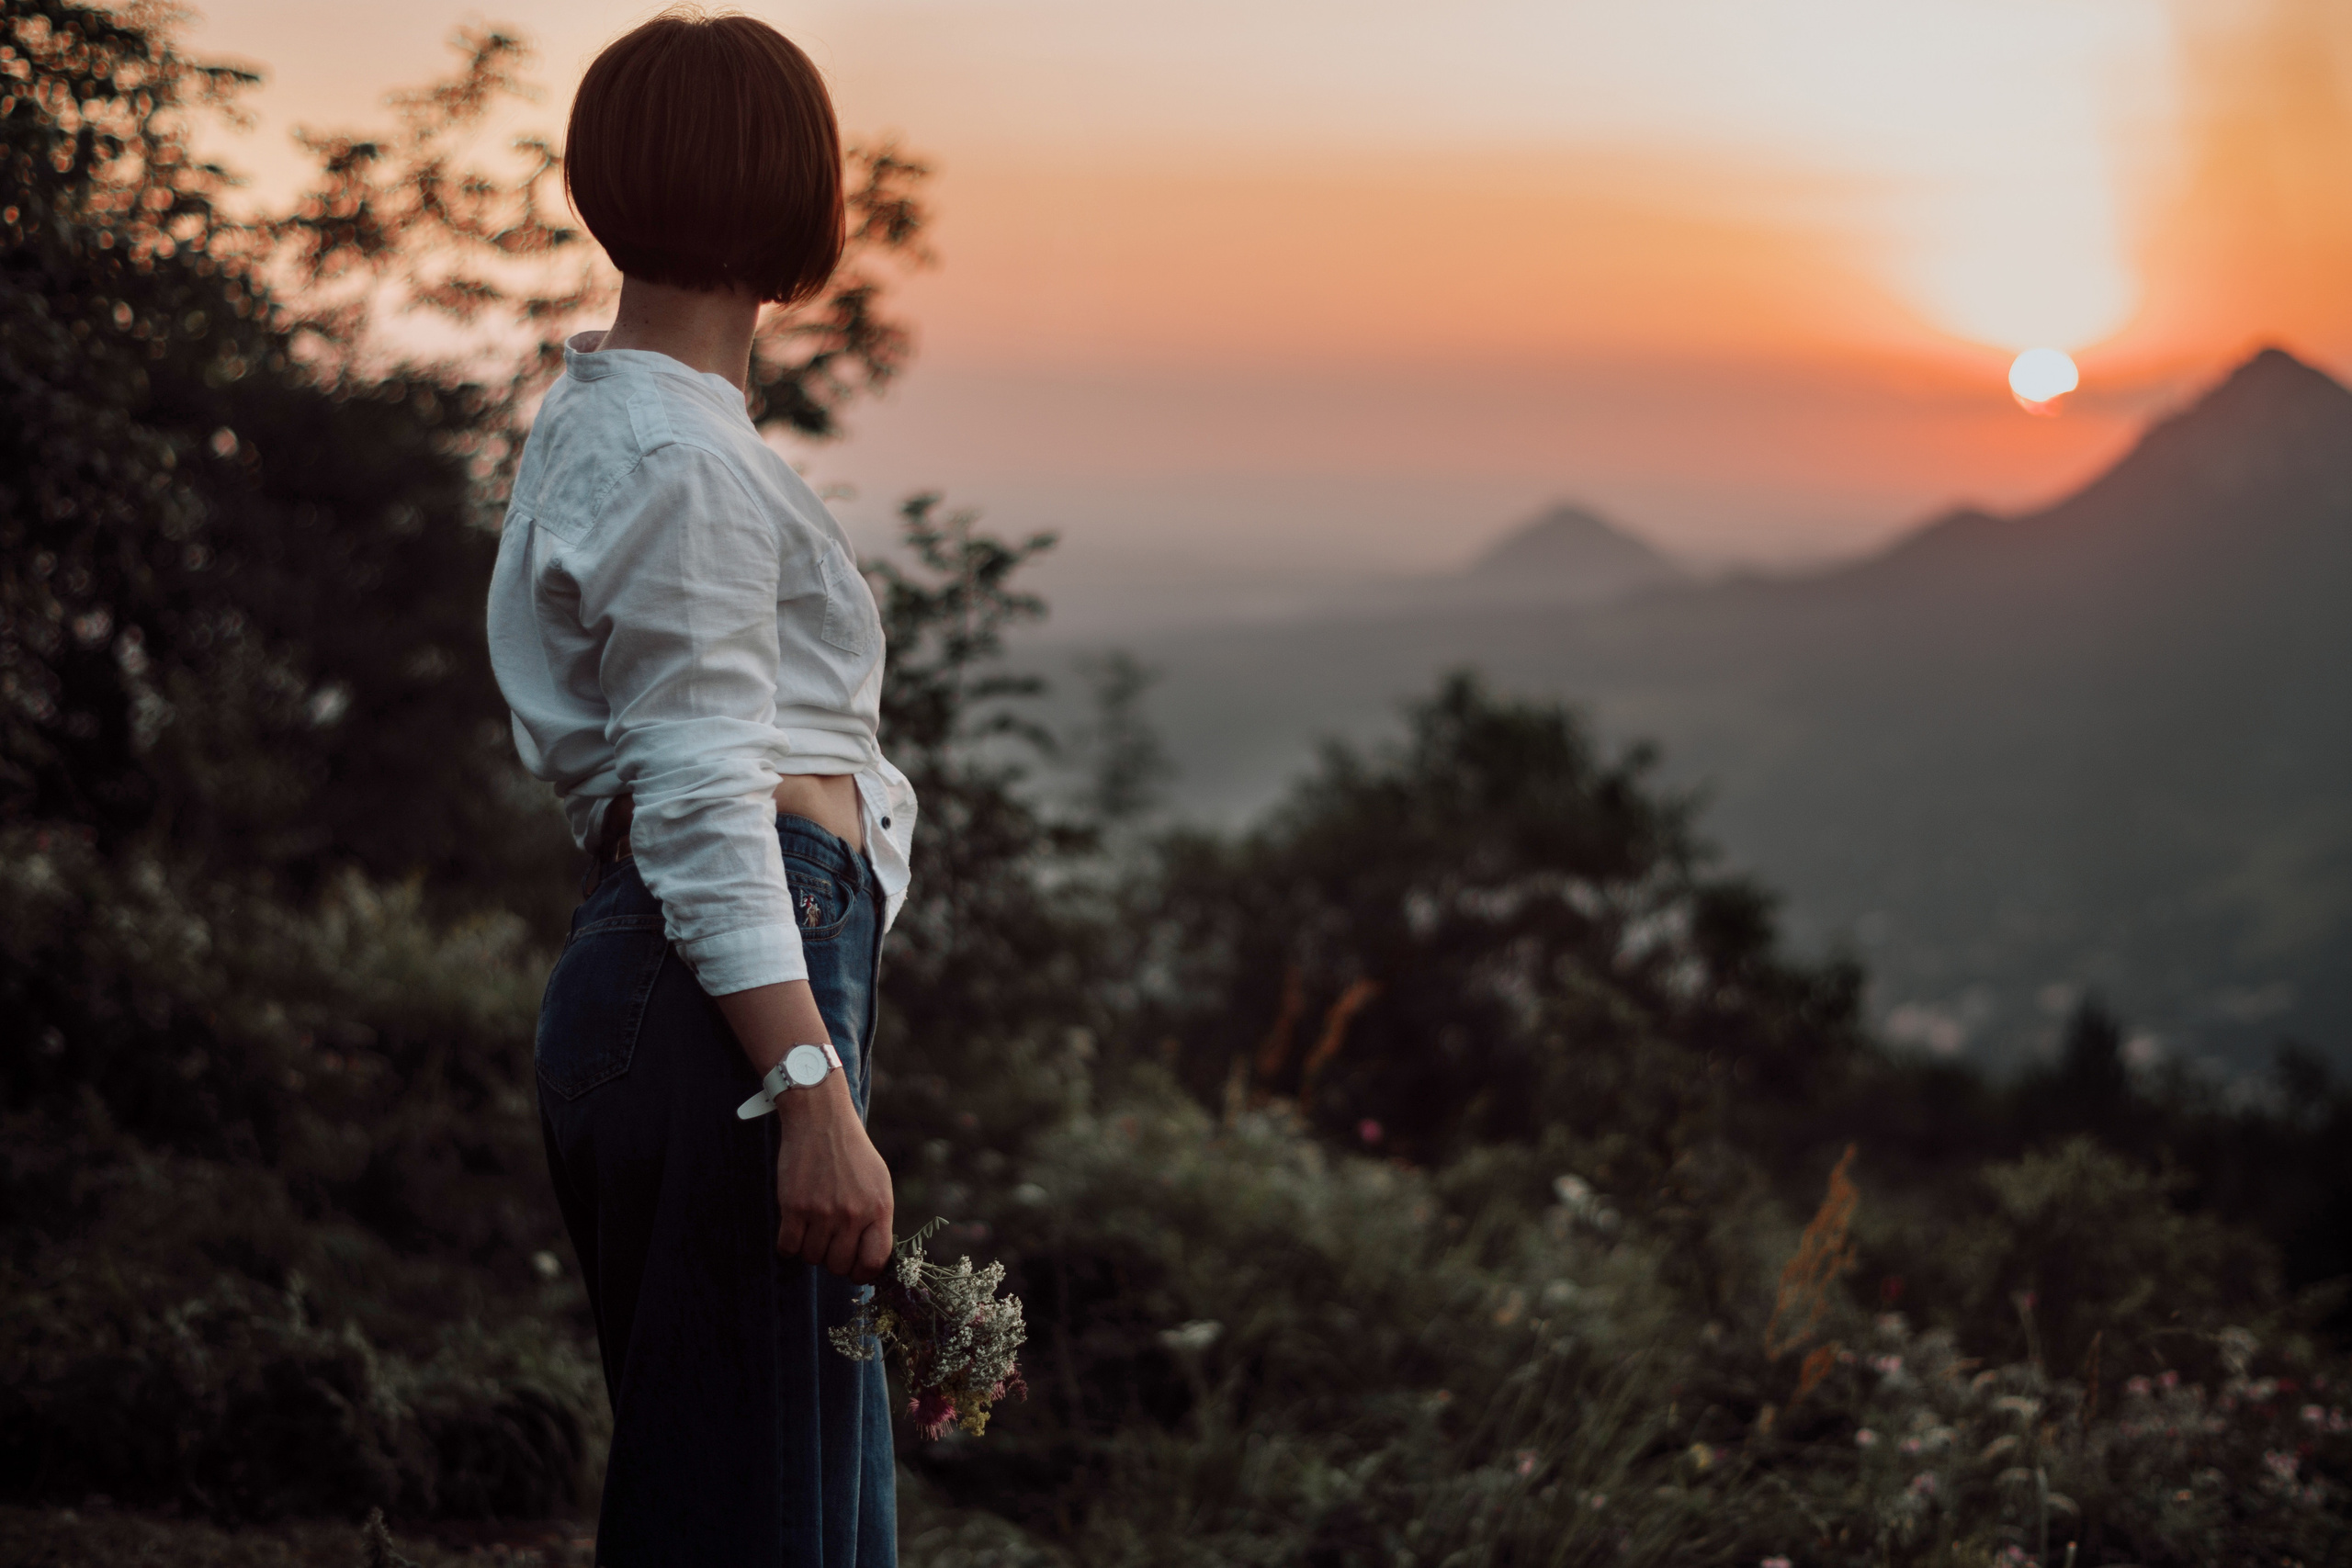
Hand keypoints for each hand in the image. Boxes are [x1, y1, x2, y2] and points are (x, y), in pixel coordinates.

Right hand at [772, 1071, 894, 1282]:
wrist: (821, 1120)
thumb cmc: (852, 1153)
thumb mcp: (879, 1183)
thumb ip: (877, 1220)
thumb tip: (872, 1260)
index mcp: (879, 1208)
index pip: (874, 1262)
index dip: (863, 1272)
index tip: (854, 1268)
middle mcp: (852, 1213)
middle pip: (839, 1265)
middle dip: (833, 1259)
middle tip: (829, 1241)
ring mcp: (822, 1211)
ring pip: (812, 1258)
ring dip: (810, 1249)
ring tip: (813, 1227)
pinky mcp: (794, 1207)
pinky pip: (788, 1248)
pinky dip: (789, 1244)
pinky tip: (795, 1228)